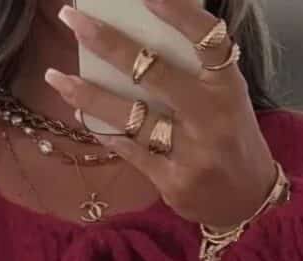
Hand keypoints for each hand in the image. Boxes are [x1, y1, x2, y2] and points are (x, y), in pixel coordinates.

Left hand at [48, 0, 276, 227]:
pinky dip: (103, 129)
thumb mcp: (225, 97)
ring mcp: (191, 153)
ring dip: (88, 94)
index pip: (206, 38)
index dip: (178, 12)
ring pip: (131, 116)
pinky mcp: (173, 183)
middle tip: (73, 19)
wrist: (246, 200)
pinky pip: (129, 150)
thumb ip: (195, 69)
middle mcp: (211, 117)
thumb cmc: (230, 136)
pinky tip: (80, 112)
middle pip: (154, 73)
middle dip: (108, 43)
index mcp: (228, 86)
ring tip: (56, 77)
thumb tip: (145, 31)